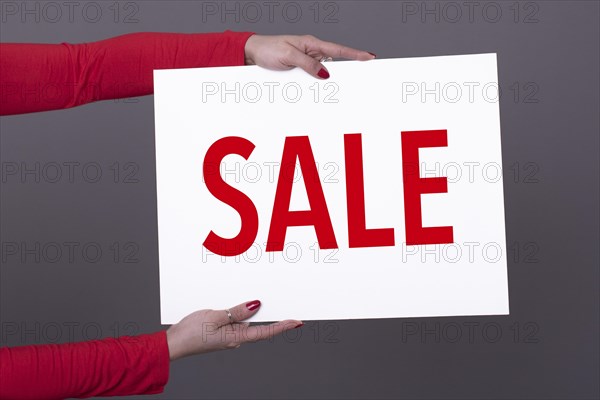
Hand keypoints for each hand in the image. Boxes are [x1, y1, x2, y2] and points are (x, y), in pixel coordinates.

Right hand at [166, 300, 301, 360]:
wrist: (173, 343)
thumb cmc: (191, 333)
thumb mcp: (215, 317)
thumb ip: (237, 311)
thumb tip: (256, 306)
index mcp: (237, 337)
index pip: (266, 332)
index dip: (283, 326)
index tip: (297, 322)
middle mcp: (235, 338)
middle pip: (255, 324)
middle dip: (265, 313)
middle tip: (279, 302)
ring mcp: (227, 335)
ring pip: (243, 320)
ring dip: (247, 310)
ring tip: (251, 298)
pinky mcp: (219, 331)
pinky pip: (233, 319)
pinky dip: (236, 310)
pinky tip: (232, 303)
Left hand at [244, 34, 375, 78]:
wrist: (252, 53)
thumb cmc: (268, 49)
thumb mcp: (288, 56)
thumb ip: (307, 64)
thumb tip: (325, 73)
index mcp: (311, 44)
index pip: (337, 49)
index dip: (355, 54)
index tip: (369, 57)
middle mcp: (311, 52)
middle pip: (334, 62)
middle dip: (346, 69)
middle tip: (361, 75)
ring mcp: (306, 61)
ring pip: (323, 72)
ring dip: (327, 81)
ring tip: (337, 89)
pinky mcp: (299, 70)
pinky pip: (312, 77)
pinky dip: (316, 84)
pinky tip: (317, 90)